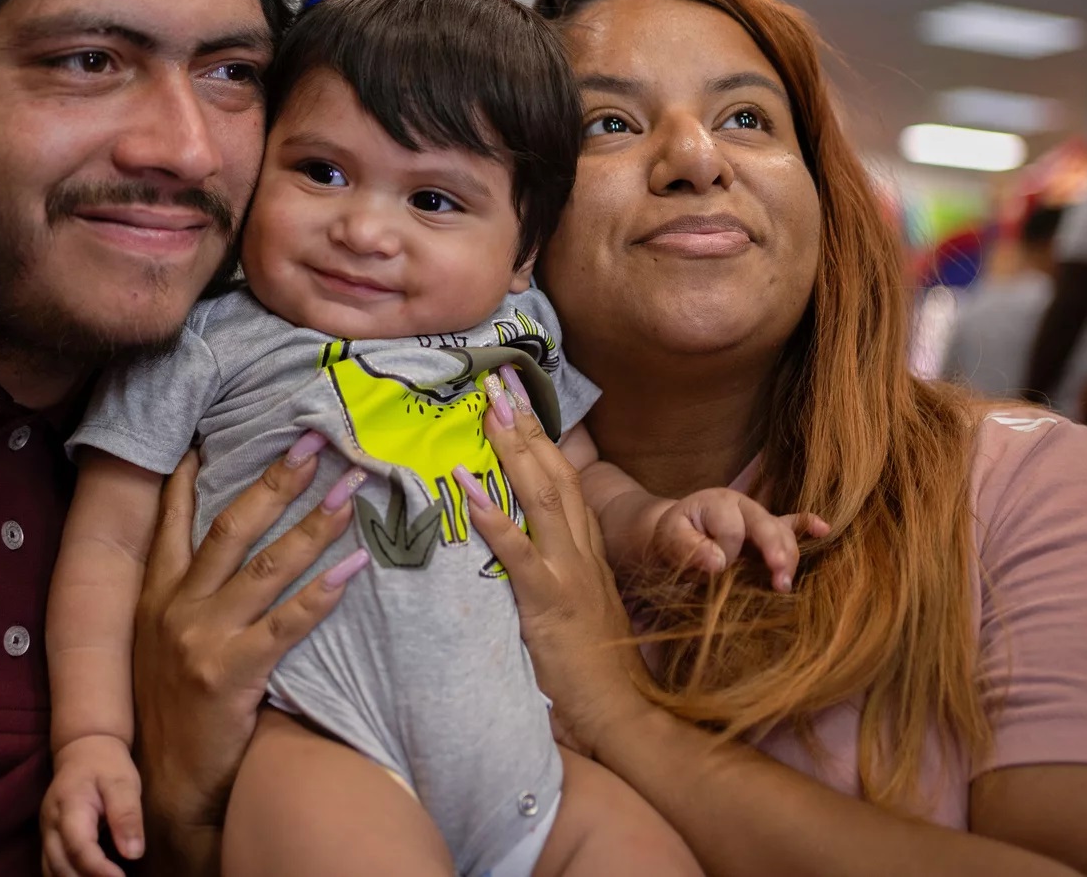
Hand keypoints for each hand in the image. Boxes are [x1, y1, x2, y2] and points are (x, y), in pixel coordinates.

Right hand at [41, 734, 142, 876]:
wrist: (83, 750)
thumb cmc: (106, 765)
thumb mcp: (123, 782)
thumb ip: (126, 815)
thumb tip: (133, 853)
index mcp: (69, 806)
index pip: (78, 847)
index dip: (98, 869)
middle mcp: (50, 824)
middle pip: (60, 866)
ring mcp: (46, 833)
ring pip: (52, 871)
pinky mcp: (49, 840)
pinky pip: (52, 868)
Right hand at [130, 435, 369, 874]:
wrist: (166, 785)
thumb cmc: (173, 711)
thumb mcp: (158, 644)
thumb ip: (181, 596)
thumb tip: (218, 555)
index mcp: (155, 596)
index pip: (173, 522)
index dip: (190, 476)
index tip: (212, 433)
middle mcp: (175, 608)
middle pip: (232, 528)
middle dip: (276, 480)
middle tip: (315, 441)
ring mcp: (202, 639)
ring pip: (268, 567)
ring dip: (313, 524)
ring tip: (350, 492)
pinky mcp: (231, 674)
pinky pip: (287, 623)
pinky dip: (324, 592)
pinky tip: (354, 565)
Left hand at [454, 373, 655, 760]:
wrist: (621, 710)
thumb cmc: (592, 660)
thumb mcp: (576, 597)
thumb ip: (551, 561)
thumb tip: (512, 529)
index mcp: (586, 544)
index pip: (563, 474)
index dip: (539, 432)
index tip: (515, 392)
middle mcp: (582, 547)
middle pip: (555, 470)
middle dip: (525, 421)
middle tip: (497, 376)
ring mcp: (568, 571)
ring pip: (542, 495)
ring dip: (513, 448)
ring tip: (486, 407)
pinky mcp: (550, 601)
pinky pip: (517, 551)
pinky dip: (491, 515)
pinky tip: (464, 485)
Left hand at [640, 486, 829, 587]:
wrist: (677, 535)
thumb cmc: (674, 537)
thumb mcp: (670, 540)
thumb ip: (689, 549)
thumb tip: (718, 563)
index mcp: (719, 503)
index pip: (732, 531)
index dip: (724, 554)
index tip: (711, 569)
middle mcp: (745, 506)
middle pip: (767, 527)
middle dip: (775, 552)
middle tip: (779, 581)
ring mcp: (760, 518)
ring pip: (783, 534)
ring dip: (788, 557)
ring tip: (783, 584)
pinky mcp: (770, 531)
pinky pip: (792, 524)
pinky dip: (807, 526)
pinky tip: (823, 529)